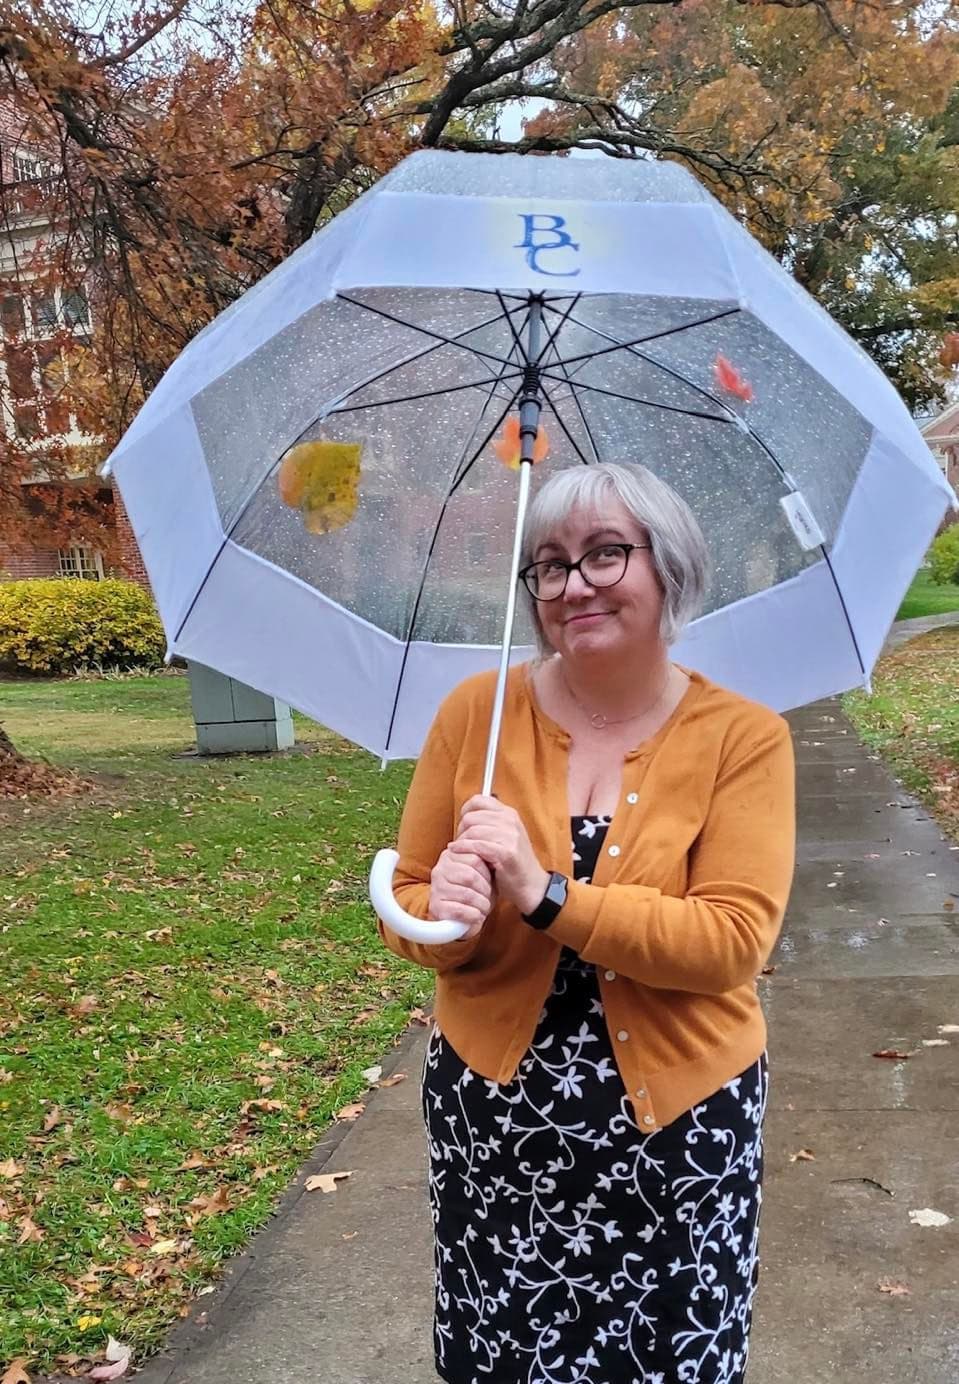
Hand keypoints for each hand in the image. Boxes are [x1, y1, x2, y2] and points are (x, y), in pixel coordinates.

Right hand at [429, 844, 492, 937]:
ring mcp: (436, 888)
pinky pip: (459, 910)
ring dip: (482, 904)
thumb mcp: (482, 872)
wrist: (464, 916)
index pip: (475, 859)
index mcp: (450, 856)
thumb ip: (485, 859)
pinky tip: (476, 916)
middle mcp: (439, 870)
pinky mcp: (436, 907)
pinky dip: (473, 915)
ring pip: (466, 894)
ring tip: (484, 907)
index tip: (489, 881)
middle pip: (470, 876)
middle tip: (487, 897)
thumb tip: (493, 853)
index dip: (487, 873)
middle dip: (485, 890)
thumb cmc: (476, 891)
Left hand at [454, 795, 549, 915]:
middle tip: (461, 843)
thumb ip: (489, 823)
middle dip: (461, 830)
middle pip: (471, 816)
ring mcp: (510, 836)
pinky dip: (463, 849)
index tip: (463, 826)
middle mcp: (511, 821)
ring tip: (462, 851)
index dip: (465, 811)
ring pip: (472, 831)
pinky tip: (458, 853)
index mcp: (509, 813)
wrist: (531, 885)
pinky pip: (476, 845)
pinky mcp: (506, 852)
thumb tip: (465, 815)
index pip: (479, 800)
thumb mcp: (504, 836)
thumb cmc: (512, 863)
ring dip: (461, 842)